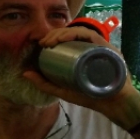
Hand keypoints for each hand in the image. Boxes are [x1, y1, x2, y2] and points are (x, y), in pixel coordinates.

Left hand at [23, 26, 139, 129]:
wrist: (114, 105)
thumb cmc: (92, 97)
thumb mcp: (64, 90)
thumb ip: (46, 84)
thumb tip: (25, 73)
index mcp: (85, 54)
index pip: (70, 39)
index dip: (55, 37)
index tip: (42, 44)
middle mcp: (94, 48)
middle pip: (74, 34)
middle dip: (56, 33)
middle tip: (44, 42)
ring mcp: (102, 48)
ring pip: (81, 32)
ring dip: (64, 33)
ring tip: (51, 40)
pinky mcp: (109, 50)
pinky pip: (92, 36)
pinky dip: (78, 34)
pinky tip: (65, 37)